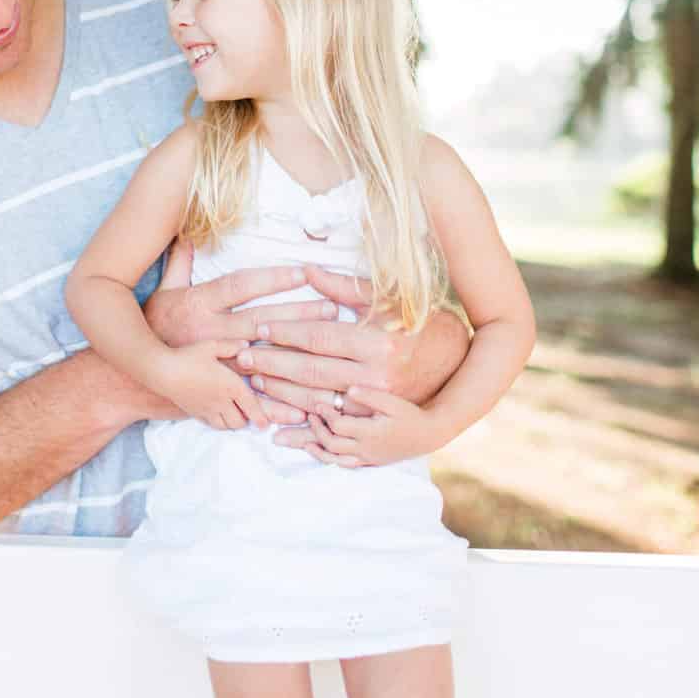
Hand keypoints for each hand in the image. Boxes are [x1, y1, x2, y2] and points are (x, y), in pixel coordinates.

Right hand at [144, 241, 342, 427]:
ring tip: (328, 346)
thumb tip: (187, 234)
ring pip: (264, 357)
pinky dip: (280, 399)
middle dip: (299, 315)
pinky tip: (306, 401)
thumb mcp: (165, 292)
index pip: (242, 286)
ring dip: (297, 353)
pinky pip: (254, 395)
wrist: (133, 375)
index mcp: (200, 304)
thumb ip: (180, 263)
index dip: (272, 279)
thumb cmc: (152, 328)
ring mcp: (215, 362)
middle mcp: (210, 332)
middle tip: (332, 309)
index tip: (303, 272)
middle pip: (263, 321)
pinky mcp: (219, 389)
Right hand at [155, 340, 268, 430]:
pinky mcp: (195, 413)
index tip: (266, 424)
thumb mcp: (212, 345)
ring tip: (234, 414)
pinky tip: (218, 414)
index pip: (251, 406)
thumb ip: (231, 346)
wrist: (163, 371)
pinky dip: (219, 423)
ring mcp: (208, 409)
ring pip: (226, 426)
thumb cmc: (188, 356)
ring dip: (233, 423)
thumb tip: (247, 345)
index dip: (261, 417)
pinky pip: (212, 424)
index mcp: (231, 385)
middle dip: (247, 420)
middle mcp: (222, 401)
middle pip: (240, 421)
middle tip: (249, 413)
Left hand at [236, 274, 469, 411]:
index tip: (258, 328)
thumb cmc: (419, 323)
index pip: (320, 339)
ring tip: (254, 381)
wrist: (457, 365)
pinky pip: (334, 427)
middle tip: (241, 357)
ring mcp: (376, 405)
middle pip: (312, 372)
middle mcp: (376, 377)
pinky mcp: (377, 422)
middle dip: (274, 364)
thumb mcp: (384, 300)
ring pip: (319, 401)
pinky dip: (305, 427)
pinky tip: (279, 425)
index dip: (286, 333)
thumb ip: (343, 287)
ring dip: (283, 393)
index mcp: (377, 342)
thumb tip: (307, 270)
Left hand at [274, 387, 442, 466]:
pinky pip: (344, 465)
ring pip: (335, 459)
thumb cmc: (410, 414)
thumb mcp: (392, 401)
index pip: (338, 425)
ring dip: (318, 448)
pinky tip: (320, 451)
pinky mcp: (369, 462)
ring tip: (304, 440)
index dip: (325, 414)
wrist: (428, 434)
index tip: (317, 403)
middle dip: (317, 430)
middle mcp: (366, 449)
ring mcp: (367, 458)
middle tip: (310, 415)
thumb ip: (370, 396)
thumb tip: (348, 390)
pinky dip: (329, 459)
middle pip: (331, 444)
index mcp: (370, 433)